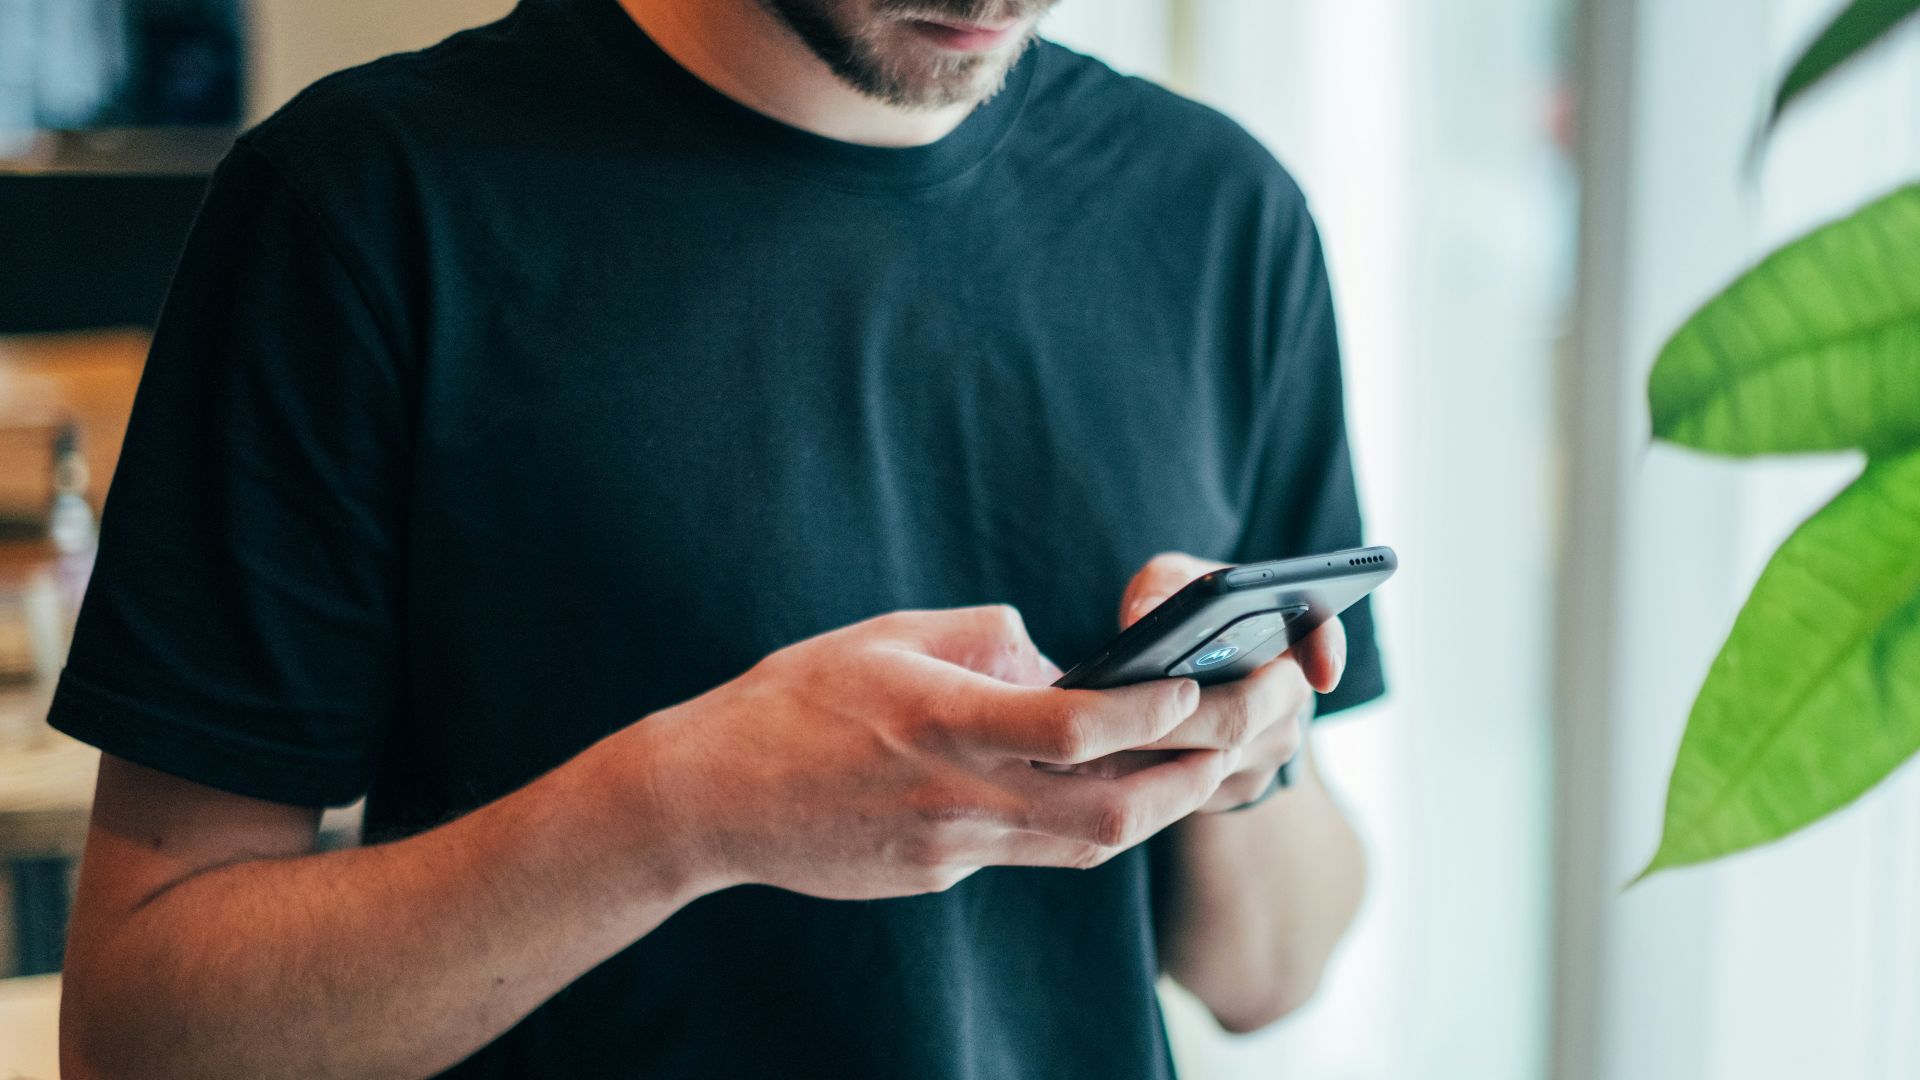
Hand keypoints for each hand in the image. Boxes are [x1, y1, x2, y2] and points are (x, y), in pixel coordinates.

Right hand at [624, 605, 1238, 899]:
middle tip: (1245, 732)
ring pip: (1087, 847)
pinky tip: (1108, 790)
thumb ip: (983, 639)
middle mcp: (960, 797)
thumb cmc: (792, 699)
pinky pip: (1034, 854)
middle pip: (1112, 812)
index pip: (1079, 728)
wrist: (710, 798)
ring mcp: (952, 849)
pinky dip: (1083, 823)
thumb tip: (1055, 656)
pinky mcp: (940, 875)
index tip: (1201, 682)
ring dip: (1157, 807)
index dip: (1154, 710)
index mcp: (946, 723)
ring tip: (1204, 765)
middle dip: (1193, 775)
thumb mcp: (888, 636)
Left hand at [1058, 552, 1346, 812]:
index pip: (1321, 633)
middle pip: (1243, 714)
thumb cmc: (1181, 615)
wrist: (1187, 675)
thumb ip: (1162, 587)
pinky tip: (1098, 765)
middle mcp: (1289, 696)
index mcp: (1286, 633)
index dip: (1326, 652)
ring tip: (1087, 740)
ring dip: (1152, 752)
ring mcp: (1268, 750)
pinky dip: (1145, 777)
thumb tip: (1145, 618)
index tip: (1321, 673)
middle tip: (1115, 713)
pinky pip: (1193, 791)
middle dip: (1176, 716)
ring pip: (1213, 760)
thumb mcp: (1171, 584)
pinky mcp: (1237, 789)